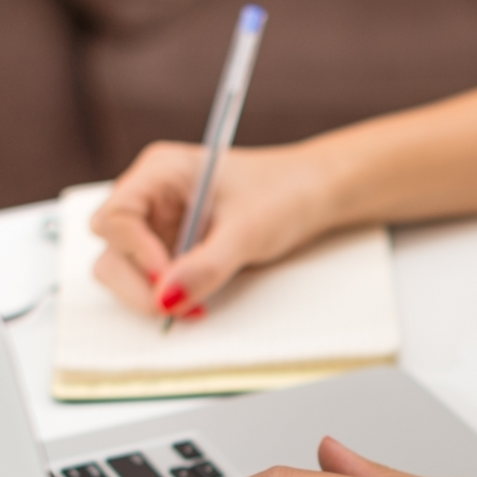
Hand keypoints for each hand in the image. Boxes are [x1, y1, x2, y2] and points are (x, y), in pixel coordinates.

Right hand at [87, 63, 476, 323]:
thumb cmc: (320, 185)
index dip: (127, 253)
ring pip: (137, 266)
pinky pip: (170, 280)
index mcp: (166, 166)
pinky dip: (179, 298)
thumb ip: (216, 256)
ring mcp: (181, 223)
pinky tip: (200, 310)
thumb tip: (178, 291)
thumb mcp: (269, 219)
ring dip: (156, 291)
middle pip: (113, 242)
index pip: (113, 212)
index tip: (160, 287)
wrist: (362, 184)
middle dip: (134, 276)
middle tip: (172, 307)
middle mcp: (167, 193)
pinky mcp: (203, 250)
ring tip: (191, 310)